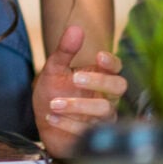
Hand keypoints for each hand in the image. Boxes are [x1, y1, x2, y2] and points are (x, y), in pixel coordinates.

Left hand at [32, 25, 126, 158]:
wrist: (43, 121)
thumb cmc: (54, 91)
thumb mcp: (54, 69)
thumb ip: (65, 50)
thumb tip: (75, 28)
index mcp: (100, 76)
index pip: (116, 67)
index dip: (112, 61)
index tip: (99, 56)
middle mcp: (106, 96)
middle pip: (119, 87)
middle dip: (99, 82)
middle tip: (75, 78)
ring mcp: (101, 117)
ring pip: (104, 111)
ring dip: (78, 106)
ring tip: (54, 103)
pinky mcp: (92, 135)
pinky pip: (87, 130)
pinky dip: (67, 124)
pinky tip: (51, 116)